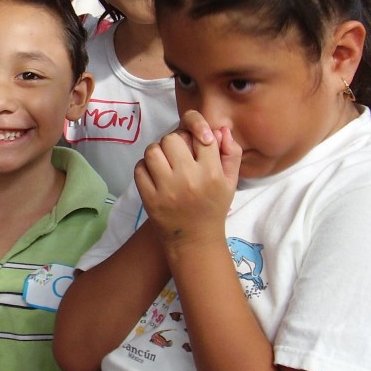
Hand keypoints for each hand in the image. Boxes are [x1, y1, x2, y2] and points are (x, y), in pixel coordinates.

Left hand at [135, 111, 241, 247]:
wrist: (194, 240)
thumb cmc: (213, 208)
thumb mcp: (230, 183)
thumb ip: (231, 154)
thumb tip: (221, 129)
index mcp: (211, 174)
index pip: (201, 136)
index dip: (198, 132)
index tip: (197, 141)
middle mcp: (188, 179)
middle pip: (172, 139)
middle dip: (175, 141)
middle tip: (178, 152)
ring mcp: (166, 189)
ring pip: (152, 150)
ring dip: (158, 151)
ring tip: (165, 160)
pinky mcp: (149, 198)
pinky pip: (140, 168)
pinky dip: (145, 167)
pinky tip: (155, 174)